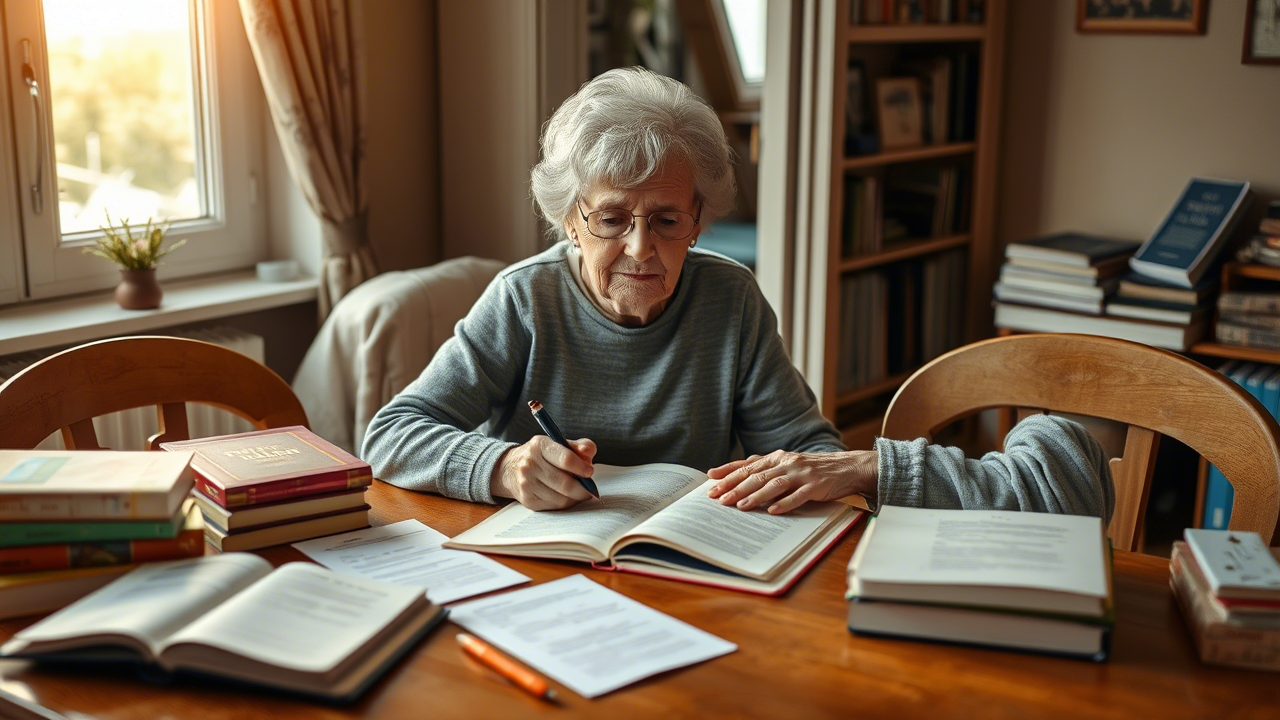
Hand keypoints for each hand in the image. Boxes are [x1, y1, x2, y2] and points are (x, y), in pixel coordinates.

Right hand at [491, 436, 596, 510]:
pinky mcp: (528, 500)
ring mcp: (527, 483)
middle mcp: (530, 464)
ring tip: (580, 492)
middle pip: (565, 483)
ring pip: (561, 498)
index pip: (565, 459)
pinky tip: (568, 497)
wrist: (512, 468)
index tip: (589, 471)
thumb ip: (579, 446)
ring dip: (576, 498)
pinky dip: (566, 503)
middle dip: (583, 488)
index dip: (581, 467)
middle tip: (590, 488)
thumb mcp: (559, 444)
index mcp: (540, 445)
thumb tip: (588, 452)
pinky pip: (554, 506)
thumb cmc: (542, 456)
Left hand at [706, 450, 877, 513]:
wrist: (847, 467)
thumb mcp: (788, 464)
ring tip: (740, 507)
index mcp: (778, 457)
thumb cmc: (813, 469)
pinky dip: (785, 503)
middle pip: (757, 475)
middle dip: (736, 487)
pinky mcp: (816, 485)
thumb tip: (737, 477)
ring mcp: (802, 473)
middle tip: (719, 498)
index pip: (748, 465)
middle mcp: (787, 462)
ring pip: (774, 485)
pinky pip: (798, 496)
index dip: (729, 472)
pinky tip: (773, 511)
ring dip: (755, 496)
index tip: (711, 481)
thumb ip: (766, 470)